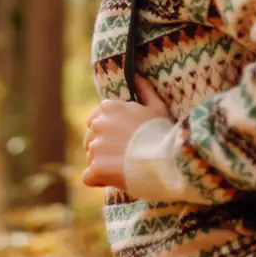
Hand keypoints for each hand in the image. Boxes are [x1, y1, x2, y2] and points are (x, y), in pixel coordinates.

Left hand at [82, 76, 170, 190]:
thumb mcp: (157, 107)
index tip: (124, 143)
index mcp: (109, 108)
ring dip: (104, 166)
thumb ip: (144, 90)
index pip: (95, 122)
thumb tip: (137, 76)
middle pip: (91, 141)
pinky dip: (98, 181)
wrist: (167, 159)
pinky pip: (89, 178)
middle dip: (104, 151)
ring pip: (92, 159)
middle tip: (126, 158)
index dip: (108, 135)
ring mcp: (95, 146)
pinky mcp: (96, 167)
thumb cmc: (164, 133)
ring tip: (126, 169)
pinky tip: (116, 180)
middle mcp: (97, 124)